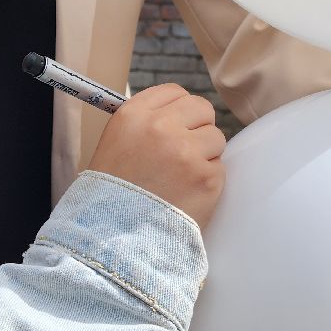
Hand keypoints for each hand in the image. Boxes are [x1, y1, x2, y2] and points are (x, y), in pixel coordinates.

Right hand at [87, 83, 224, 228]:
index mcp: (133, 115)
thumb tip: (177, 113)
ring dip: (205, 156)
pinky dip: (208, 182)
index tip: (177, 125)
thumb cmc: (111, 195)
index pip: (174, 92)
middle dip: (198, 128)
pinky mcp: (207, 178)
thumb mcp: (114, 144)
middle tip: (185, 152)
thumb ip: (145, 124)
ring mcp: (187, 152)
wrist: (114, 239)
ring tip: (183, 178)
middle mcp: (161, 127)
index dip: (179, 110)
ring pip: (216, 138)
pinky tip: (187, 195)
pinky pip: (220, 168)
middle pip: (202, 108)